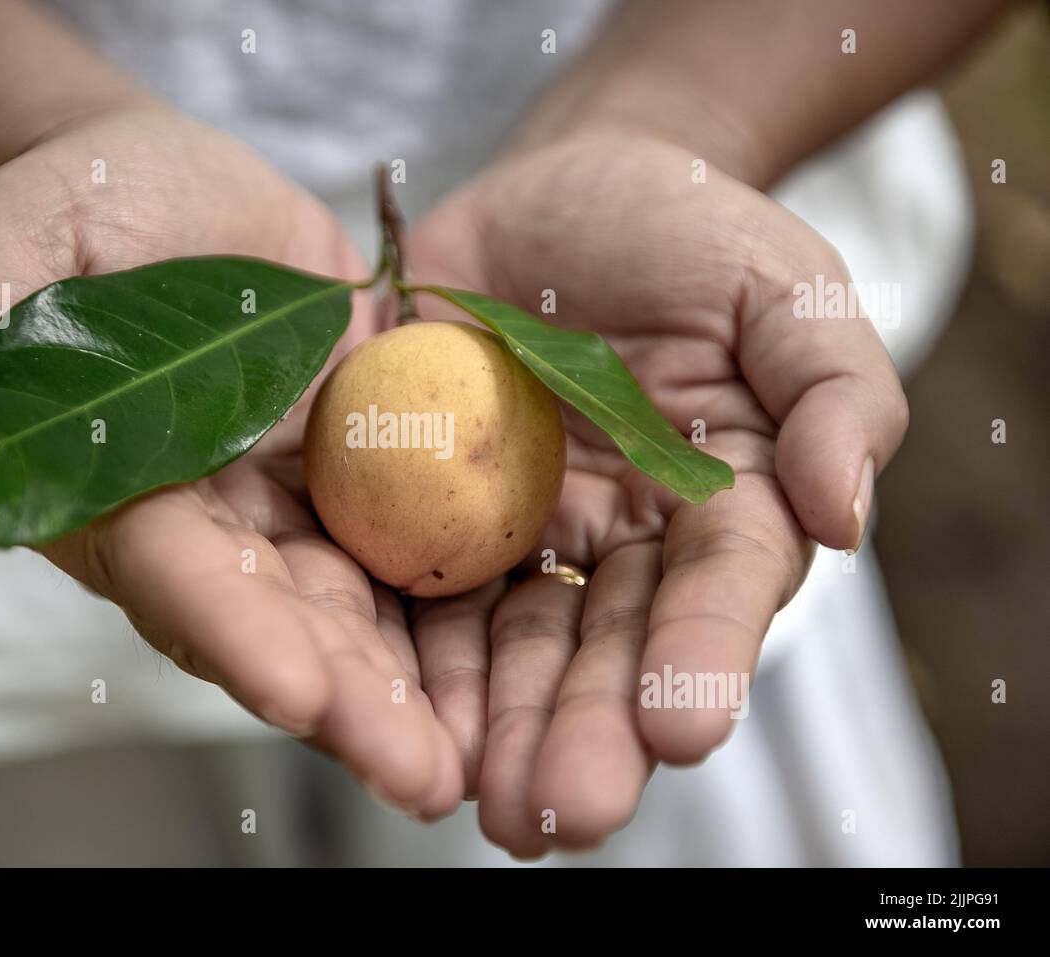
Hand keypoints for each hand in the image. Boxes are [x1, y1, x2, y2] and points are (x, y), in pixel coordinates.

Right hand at [0, 103, 462, 817]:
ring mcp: (290, 509)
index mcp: (114, 493)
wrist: (190, 196)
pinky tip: (515, 666)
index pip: (171, 571)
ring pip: (351, 611)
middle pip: (275, 623)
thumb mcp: (28, 228)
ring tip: (470, 761)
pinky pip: (416, 544)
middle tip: (417, 776)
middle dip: (341, 702)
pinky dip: (457, 604)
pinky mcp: (364, 475)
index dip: (227, 628)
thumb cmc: (92, 203)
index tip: (295, 689)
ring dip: (407, 692)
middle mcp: (206, 527)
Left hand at [406, 130, 907, 853]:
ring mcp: (518, 529)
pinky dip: (401, 652)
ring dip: (489, 726)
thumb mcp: (783, 286)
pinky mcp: (425, 504)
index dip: (702, 652)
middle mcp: (619, 542)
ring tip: (480, 802)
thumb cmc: (691, 233)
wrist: (563, 191)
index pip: (719, 585)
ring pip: (505, 643)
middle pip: (603, 647)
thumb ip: (831, 390)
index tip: (682, 727)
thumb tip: (844, 512)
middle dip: (582, 729)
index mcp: (719, 504)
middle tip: (561, 812)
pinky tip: (386, 715)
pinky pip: (408, 583)